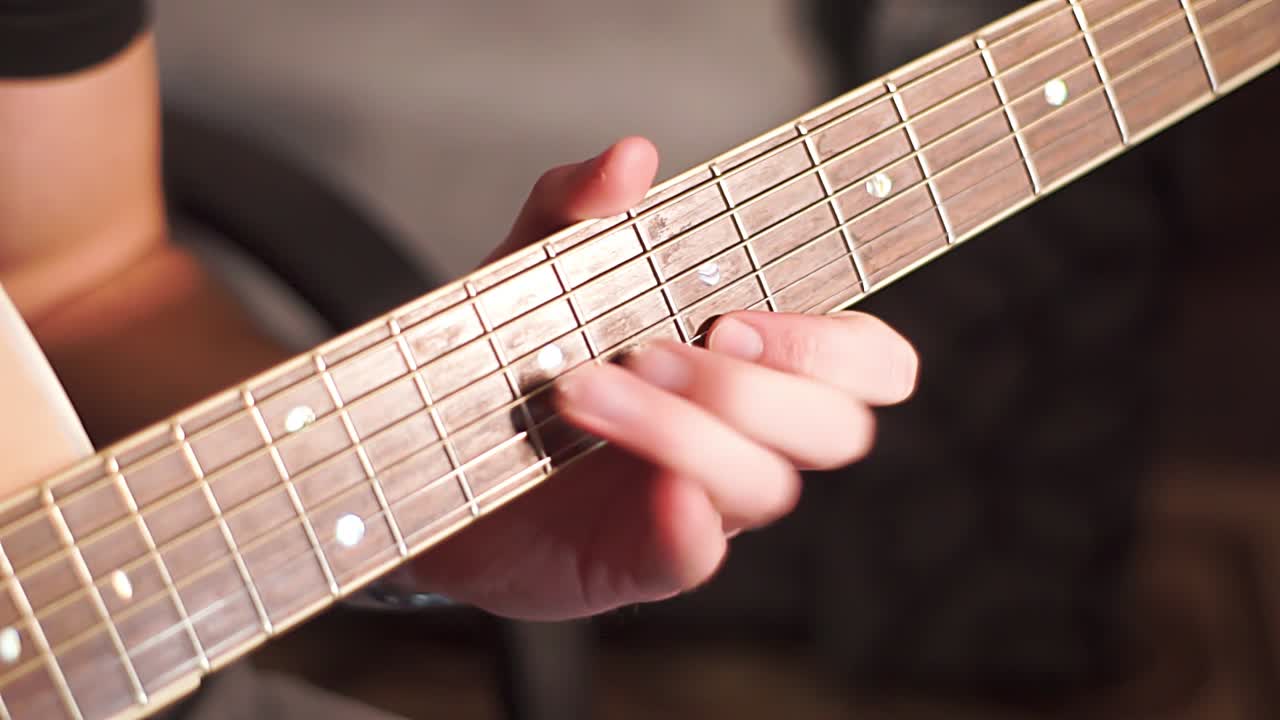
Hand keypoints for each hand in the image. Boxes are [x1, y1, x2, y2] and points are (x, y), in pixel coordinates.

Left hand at [408, 137, 917, 619]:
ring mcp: (703, 502)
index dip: (832, 343)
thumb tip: (631, 159)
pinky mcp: (648, 559)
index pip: (866, 361)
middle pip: (836, 428)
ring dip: (686, 431)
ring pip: (765, 484)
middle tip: (650, 350)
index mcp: (748, 359)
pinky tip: (650, 488)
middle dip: (753, 385)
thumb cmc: (513, 357)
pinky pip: (697, 555)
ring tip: (583, 392)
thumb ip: (576, 206)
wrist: (431, 451)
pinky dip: (685, 523)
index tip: (734, 314)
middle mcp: (744, 434)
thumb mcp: (534, 266)